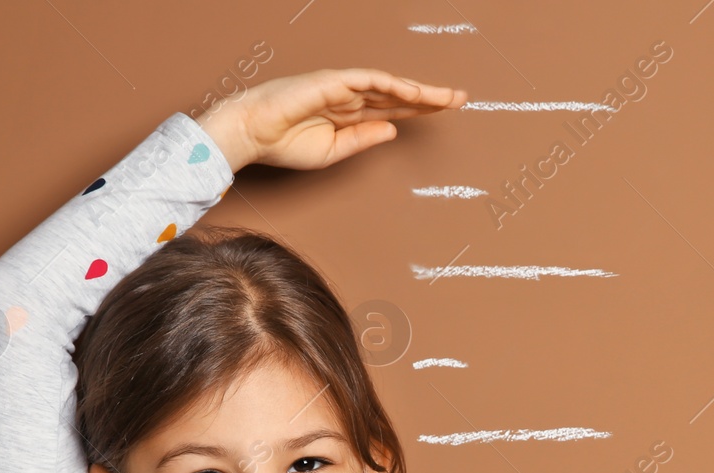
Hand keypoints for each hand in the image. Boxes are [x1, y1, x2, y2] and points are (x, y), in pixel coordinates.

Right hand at [197, 68, 466, 171]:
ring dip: (419, 89)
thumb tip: (393, 128)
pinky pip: (369, 80)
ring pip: (389, 85)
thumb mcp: (333, 151)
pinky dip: (393, 85)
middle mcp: (350, 97)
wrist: (252, 135)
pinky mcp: (332, 81)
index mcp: (349, 115)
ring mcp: (342, 87)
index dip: (420, 108)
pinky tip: (414, 91)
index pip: (393, 108)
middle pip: (398, 95)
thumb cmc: (284, 144)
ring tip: (447, 96)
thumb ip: (363, 139)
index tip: (446, 111)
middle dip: (430, 96)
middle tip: (460, 98)